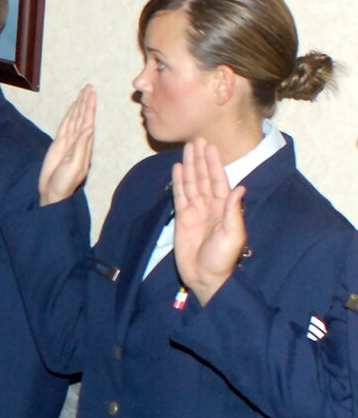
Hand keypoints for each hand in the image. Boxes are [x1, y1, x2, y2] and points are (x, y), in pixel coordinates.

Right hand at [38, 85, 95, 204]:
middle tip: (88, 87)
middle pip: (82, 117)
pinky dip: (69, 116)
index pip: (87, 121)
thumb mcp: (75, 165)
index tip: (91, 94)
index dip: (89, 107)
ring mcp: (68, 142)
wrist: (53, 192)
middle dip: (85, 102)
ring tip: (83, 93)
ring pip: (74, 119)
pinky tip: (72, 109)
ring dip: (79, 106)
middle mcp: (78, 140)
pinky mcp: (58, 144)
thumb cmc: (65, 182)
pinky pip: (64, 126)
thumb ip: (80, 147)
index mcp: (84, 145)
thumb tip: (89, 128)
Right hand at [173, 139, 247, 304]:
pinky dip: (178, 182)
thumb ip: (233, 211)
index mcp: (225, 208)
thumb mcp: (233, 235)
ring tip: (186, 150)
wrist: (205, 276)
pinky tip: (177, 170)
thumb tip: (239, 188)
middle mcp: (211, 206)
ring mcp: (196, 211)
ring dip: (189, 167)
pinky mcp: (183, 219)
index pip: (219, 180)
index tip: (210, 147)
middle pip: (204, 178)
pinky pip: (180, 196)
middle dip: (201, 160)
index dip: (214, 163)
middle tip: (197, 140)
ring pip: (192, 184)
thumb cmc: (222, 258)